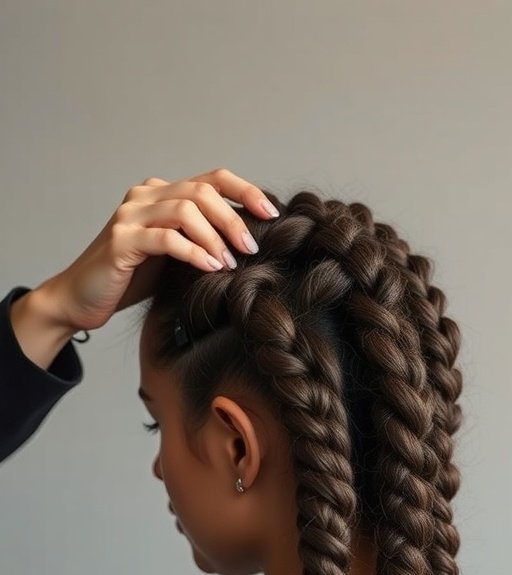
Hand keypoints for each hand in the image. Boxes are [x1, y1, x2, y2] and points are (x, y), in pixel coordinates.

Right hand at [36, 169, 279, 333]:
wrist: (81, 299)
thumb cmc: (130, 280)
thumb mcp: (174, 255)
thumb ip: (200, 239)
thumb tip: (249, 241)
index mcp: (161, 193)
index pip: (211, 179)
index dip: (245, 192)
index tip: (271, 215)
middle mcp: (145, 195)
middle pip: (202, 192)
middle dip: (233, 219)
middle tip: (251, 248)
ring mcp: (130, 215)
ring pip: (185, 210)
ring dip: (215, 238)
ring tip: (230, 264)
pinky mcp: (121, 240)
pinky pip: (166, 239)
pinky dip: (193, 253)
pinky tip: (209, 269)